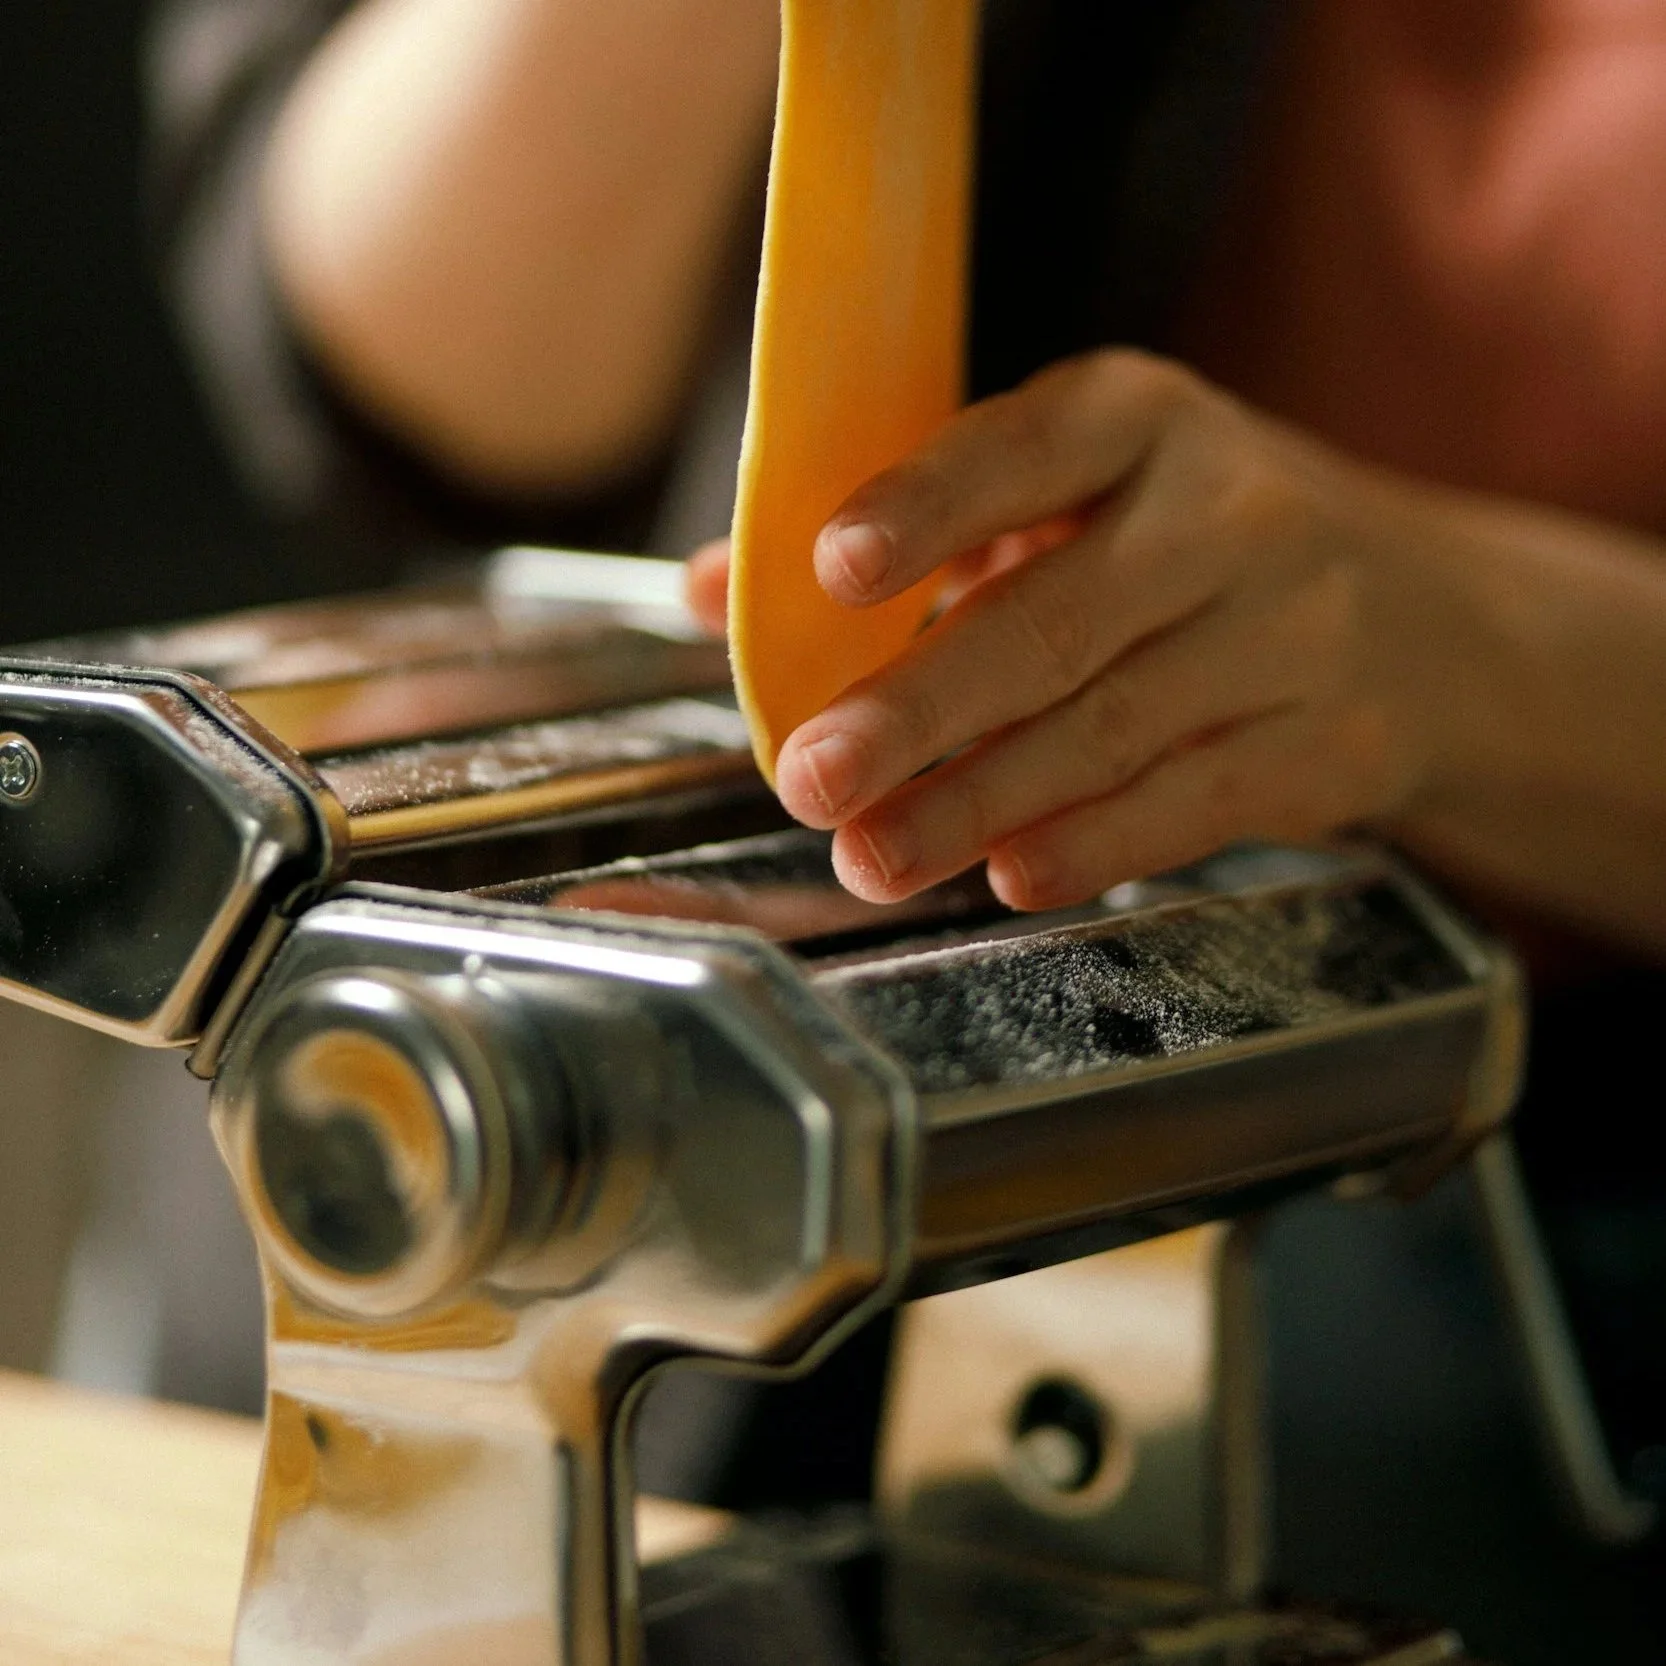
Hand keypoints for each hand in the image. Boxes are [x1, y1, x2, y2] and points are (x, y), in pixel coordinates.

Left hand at [758, 349, 1460, 909]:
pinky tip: (1011, 875)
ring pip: (1114, 727)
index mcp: (1137, 420)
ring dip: (978, 803)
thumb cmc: (1188, 543)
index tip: (832, 569)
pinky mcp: (1328, 744)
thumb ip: (900, 537)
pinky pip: (1194, 802)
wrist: (1425, 616)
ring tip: (873, 856)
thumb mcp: (1069, 497)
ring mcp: (1290, 632)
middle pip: (1057, 620)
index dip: (927, 510)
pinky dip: (1096, 844)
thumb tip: (714, 588)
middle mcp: (1225, 512)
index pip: (1022, 450)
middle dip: (922, 710)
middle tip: (814, 778)